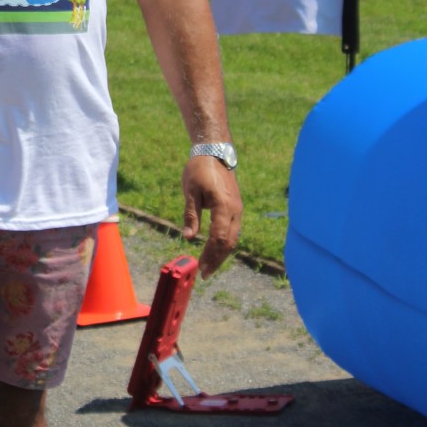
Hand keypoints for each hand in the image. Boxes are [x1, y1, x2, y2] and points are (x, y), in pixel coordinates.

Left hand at [181, 155, 242, 278]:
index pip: (218, 238)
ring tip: (209, 266)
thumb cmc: (200, 169)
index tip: (200, 268)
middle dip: (217, 260)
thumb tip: (188, 238)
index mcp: (224, 206)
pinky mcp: (236, 207)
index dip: (210, 255)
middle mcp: (235, 210)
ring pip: (233, 238)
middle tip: (204, 274)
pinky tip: (215, 250)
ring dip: (222, 254)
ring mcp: (237, 209)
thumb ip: (190, 215)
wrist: (215, 152)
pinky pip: (233, 231)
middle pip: (229, 243)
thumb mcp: (190, 191)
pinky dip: (225, 243)